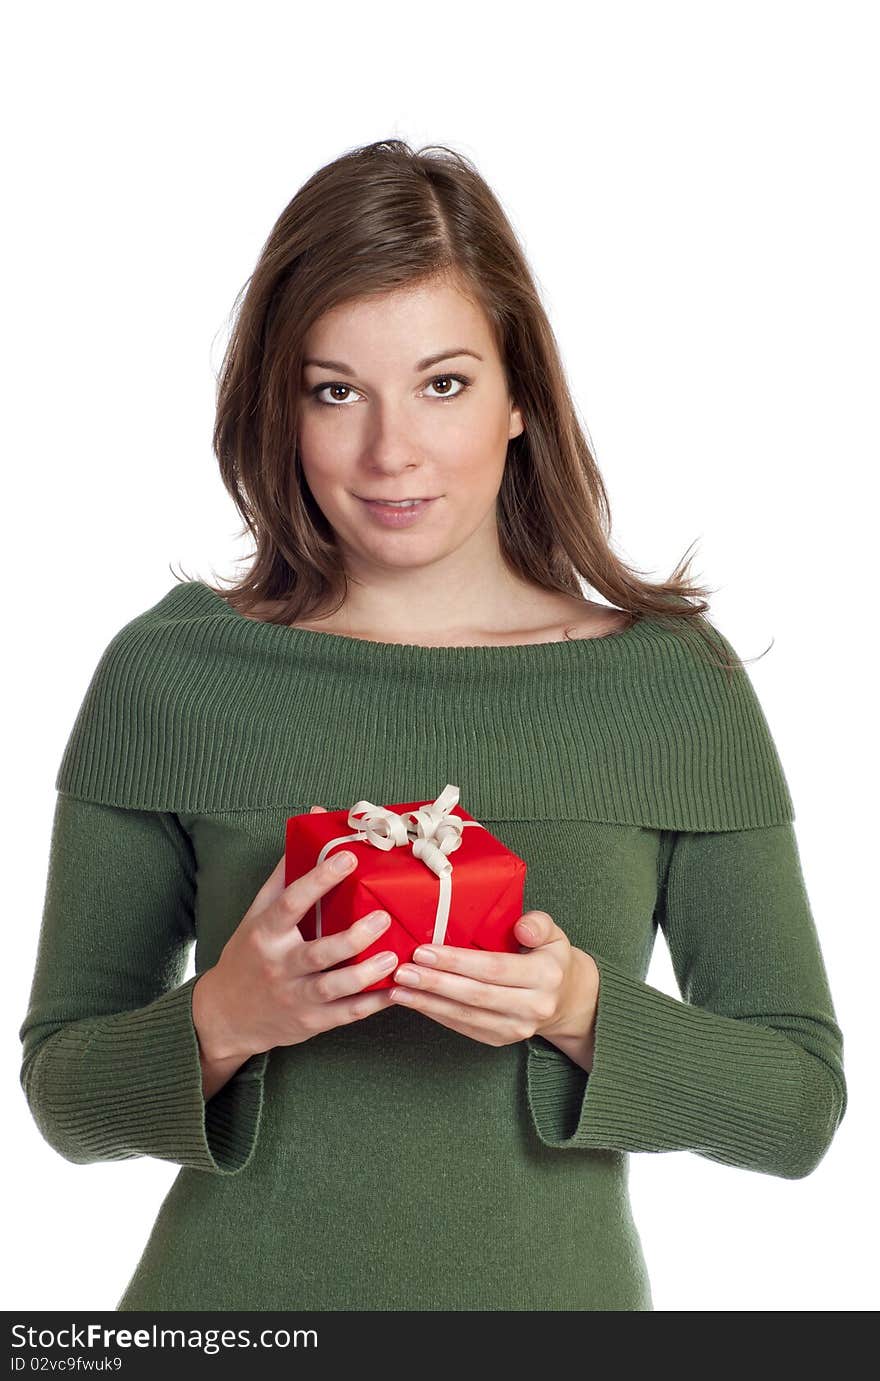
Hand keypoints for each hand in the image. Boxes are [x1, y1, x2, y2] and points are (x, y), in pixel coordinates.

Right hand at [192, 805, 396, 1062]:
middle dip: (353, 938)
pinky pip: (345, 1014)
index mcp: (265, 933)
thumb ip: (283, 875)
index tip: (348, 857)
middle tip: (383, 917)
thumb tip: (309, 828)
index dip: (319, 879)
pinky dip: (373, 1004)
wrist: (225, 1016)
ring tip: (396, 956)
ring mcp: (295, 997)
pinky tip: (397, 990)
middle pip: (317, 953)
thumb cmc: (248, 954)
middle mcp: (278, 966)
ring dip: (367, 974)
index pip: (291, 903)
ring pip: (333, 987)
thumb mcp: (255, 914)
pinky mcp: (310, 1022)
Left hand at [388, 909, 599, 1053]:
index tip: (424, 951)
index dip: (457, 962)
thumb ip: (538, 924)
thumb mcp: (553, 932)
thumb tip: (522, 927)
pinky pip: (463, 1027)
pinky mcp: (500, 1040)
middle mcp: (533, 1007)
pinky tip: (414, 1002)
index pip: (494, 968)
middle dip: (435, 983)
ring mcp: (517, 1029)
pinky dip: (436, 1014)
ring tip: (398, 989)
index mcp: (546, 976)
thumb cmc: (549, 957)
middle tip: (402, 970)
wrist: (566, 998)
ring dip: (428, 1003)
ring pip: (466, 1016)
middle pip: (475, 995)